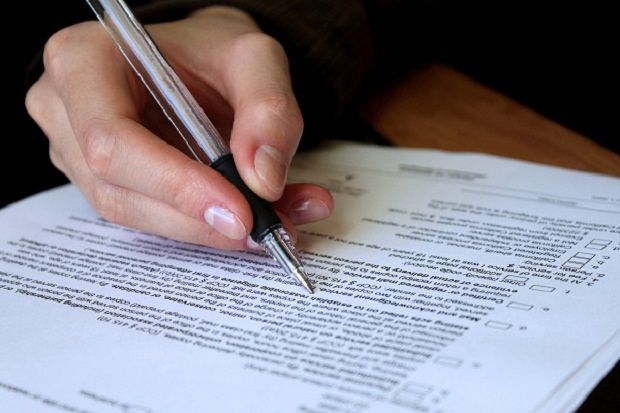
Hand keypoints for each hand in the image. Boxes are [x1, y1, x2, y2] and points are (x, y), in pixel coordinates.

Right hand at [26, 6, 332, 249]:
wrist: (199, 61)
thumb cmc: (212, 51)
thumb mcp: (254, 57)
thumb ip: (268, 108)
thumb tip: (263, 180)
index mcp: (83, 60)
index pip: (112, 140)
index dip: (175, 186)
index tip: (239, 214)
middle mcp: (66, 110)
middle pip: (118, 190)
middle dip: (197, 219)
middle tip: (266, 229)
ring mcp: (76, 151)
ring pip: (134, 215)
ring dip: (206, 229)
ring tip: (272, 220)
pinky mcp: (102, 180)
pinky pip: (148, 218)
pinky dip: (202, 225)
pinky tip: (248, 216)